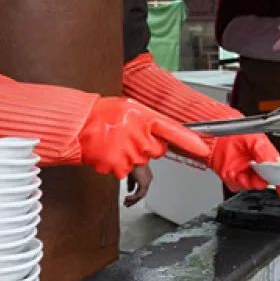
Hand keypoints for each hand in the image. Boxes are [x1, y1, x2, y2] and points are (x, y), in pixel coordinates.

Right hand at [79, 97, 210, 178]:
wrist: (77, 125)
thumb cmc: (103, 114)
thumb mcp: (131, 108)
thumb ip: (149, 121)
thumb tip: (161, 134)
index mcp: (145, 119)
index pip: (173, 130)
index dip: (190, 140)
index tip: (203, 148)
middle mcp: (140, 137)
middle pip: (157, 151)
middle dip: (148, 147)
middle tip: (130, 136)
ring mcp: (129, 154)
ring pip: (140, 163)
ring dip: (131, 157)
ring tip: (115, 143)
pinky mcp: (117, 168)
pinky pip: (125, 172)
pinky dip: (118, 165)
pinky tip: (109, 151)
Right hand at [125, 165, 151, 206]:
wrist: (132, 156)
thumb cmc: (131, 161)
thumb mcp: (130, 174)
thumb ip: (131, 183)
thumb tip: (130, 190)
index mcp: (146, 176)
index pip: (141, 189)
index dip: (134, 195)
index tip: (127, 199)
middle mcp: (148, 179)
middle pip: (142, 194)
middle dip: (133, 200)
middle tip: (127, 204)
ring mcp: (147, 181)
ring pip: (141, 195)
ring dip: (133, 200)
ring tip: (126, 202)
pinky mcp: (144, 183)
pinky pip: (139, 194)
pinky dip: (133, 197)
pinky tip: (127, 198)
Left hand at [208, 134, 279, 204]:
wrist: (218, 135)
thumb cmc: (239, 133)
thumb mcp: (256, 139)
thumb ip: (266, 152)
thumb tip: (274, 162)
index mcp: (267, 159)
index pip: (279, 173)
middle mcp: (257, 168)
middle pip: (265, 182)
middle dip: (264, 181)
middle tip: (261, 175)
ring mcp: (245, 174)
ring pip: (252, 186)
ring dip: (249, 182)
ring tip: (243, 174)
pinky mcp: (232, 178)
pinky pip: (237, 186)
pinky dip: (236, 181)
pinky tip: (233, 173)